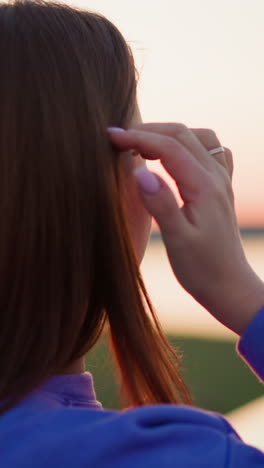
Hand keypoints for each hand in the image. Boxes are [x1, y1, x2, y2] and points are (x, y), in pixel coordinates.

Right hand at [108, 123, 263, 335]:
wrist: (229, 285)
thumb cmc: (202, 269)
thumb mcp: (177, 240)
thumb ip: (160, 204)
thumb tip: (139, 172)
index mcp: (204, 187)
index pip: (168, 147)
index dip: (138, 137)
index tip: (111, 137)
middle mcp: (216, 177)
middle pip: (182, 134)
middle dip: (148, 131)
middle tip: (119, 138)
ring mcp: (221, 180)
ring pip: (197, 138)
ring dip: (168, 134)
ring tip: (142, 145)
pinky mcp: (220, 188)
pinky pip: (209, 152)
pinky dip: (188, 144)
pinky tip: (175, 157)